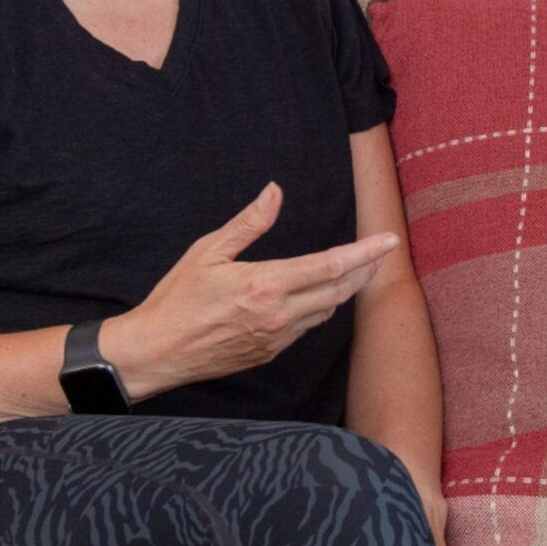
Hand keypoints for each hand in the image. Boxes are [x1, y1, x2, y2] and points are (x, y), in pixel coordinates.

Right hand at [102, 184, 396, 399]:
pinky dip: (320, 308)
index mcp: (266, 285)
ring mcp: (277, 337)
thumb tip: (274, 193)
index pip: (330, 266)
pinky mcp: (270, 353)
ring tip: (356, 269)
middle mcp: (279, 314)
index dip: (365, 252)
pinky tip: (319, 295)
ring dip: (344, 289)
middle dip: (365, 269)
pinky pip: (307, 328)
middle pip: (339, 290)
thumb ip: (248, 224)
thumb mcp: (207, 252)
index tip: (389, 240)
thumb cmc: (176, 298)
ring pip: (327, 311)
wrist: (157, 352)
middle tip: (382, 252)